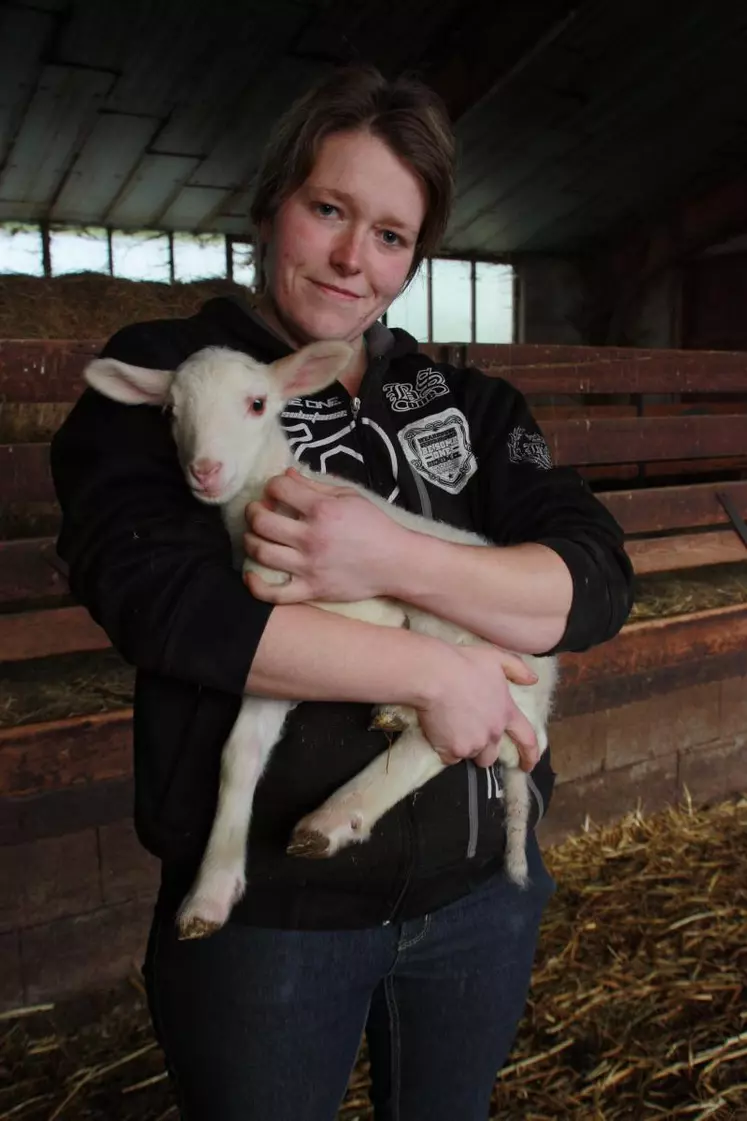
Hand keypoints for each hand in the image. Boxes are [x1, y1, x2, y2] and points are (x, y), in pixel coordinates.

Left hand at [243, 468, 407, 603]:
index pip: (278, 489)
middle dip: (253, 511)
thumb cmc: (375, 526)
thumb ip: (314, 485)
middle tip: (258, 511)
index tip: (275, 492)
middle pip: (262, 521)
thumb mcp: (349, 497)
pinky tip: (251, 575)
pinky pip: (274, 593)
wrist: (396, 562)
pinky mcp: (311, 590)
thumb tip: (286, 475)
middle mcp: (312, 537)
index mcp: (322, 510)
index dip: (271, 486)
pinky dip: (255, 585)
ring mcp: (310, 566)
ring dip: (250, 540)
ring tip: (255, 536)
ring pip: (261, 552)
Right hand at [416, 646, 539, 772]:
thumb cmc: (464, 663)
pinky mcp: (452, 750)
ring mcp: (473, 744)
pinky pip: (450, 758)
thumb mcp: (495, 658)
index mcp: (506, 713)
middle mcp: (493, 733)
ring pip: (471, 755)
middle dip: (484, 751)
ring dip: (464, 748)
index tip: (528, 766)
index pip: (527, 740)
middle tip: (470, 737)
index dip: (530, 755)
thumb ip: (517, 669)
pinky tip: (438, 734)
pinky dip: (446, 750)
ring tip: (451, 731)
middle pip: (492, 755)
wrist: (433, 675)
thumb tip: (532, 680)